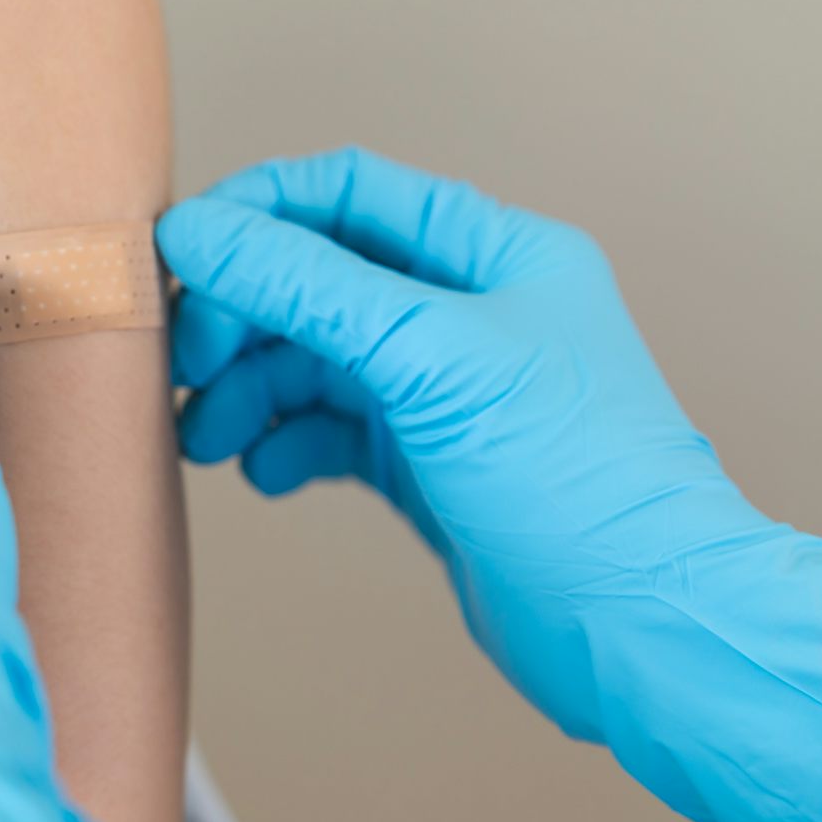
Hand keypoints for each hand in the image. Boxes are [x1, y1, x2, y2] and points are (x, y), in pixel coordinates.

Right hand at [157, 148, 821, 821]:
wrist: (643, 629)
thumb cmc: (576, 483)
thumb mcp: (428, 361)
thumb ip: (306, 288)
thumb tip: (197, 232)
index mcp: (494, 254)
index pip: (349, 192)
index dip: (257, 213)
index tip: (179, 254)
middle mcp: (470, 312)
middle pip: (318, 278)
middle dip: (242, 316)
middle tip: (186, 368)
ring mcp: (447, 391)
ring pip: (315, 359)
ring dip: (249, 388)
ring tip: (205, 438)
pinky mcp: (429, 464)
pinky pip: (330, 429)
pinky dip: (285, 443)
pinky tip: (263, 475)